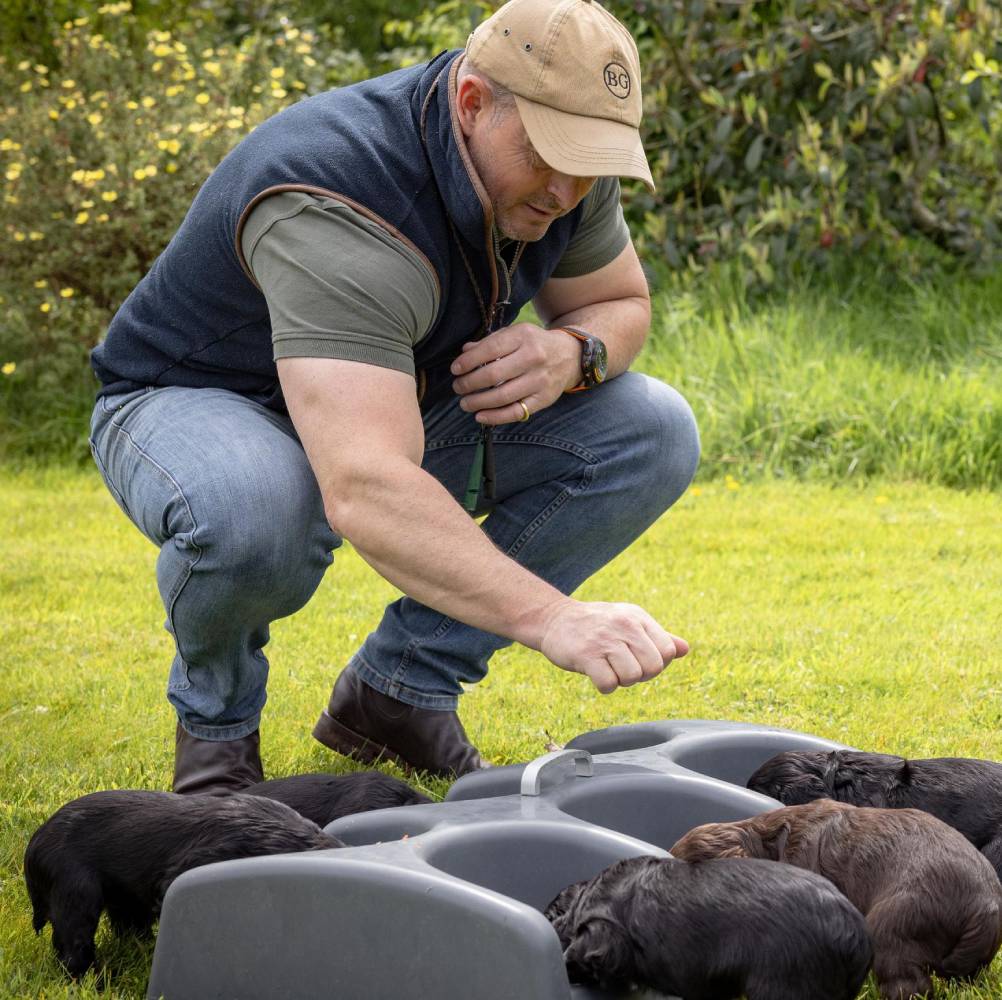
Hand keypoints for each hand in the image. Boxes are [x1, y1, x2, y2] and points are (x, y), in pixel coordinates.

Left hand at [450, 322, 581, 425]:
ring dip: (478, 402)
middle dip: (469, 383)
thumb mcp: (515, 334)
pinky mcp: (544, 399)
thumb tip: (465, 352)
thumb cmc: (534, 344)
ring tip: (465, 403)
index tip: (455, 369)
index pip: (490, 349)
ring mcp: (540, 380)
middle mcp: (533, 357)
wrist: (570, 355)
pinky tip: (480, 416)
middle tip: (458, 387)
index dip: (468, 362)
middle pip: (493, 375)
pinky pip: (516, 412)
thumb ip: (490, 342)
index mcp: (523, 336)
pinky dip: (495, 417)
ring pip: (502, 396)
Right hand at [537, 599, 688, 693]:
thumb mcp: (628, 622)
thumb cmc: (596, 624)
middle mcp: (624, 626)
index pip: (667, 651)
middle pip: (653, 667)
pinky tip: (595, 674)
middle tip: (622, 668)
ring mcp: (605, 640)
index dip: (655, 664)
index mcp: (637, 618)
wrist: (553, 618)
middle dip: (640, 675)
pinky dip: (604, 687)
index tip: (638, 661)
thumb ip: (657, 636)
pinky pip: (608, 684)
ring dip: (620, 681)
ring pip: (632, 677)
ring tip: (607, 669)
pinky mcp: (586, 655)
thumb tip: (684, 649)